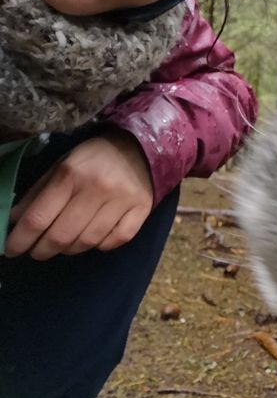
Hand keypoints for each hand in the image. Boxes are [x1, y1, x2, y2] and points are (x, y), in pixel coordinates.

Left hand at [4, 130, 153, 259]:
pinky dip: (102, 245)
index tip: (12, 250)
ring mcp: (122, 200)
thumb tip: (15, 222)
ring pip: (88, 241)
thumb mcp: (61, 167)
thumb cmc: (94, 158)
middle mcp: (97, 187)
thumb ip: (38, 193)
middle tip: (37, 252)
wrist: (140, 145)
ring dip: (70, 249)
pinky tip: (95, 239)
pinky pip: (117, 240)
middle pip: (62, 235)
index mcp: (71, 174)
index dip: (20, 240)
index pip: (38, 218)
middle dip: (42, 250)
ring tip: (65, 245)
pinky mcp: (142, 208)